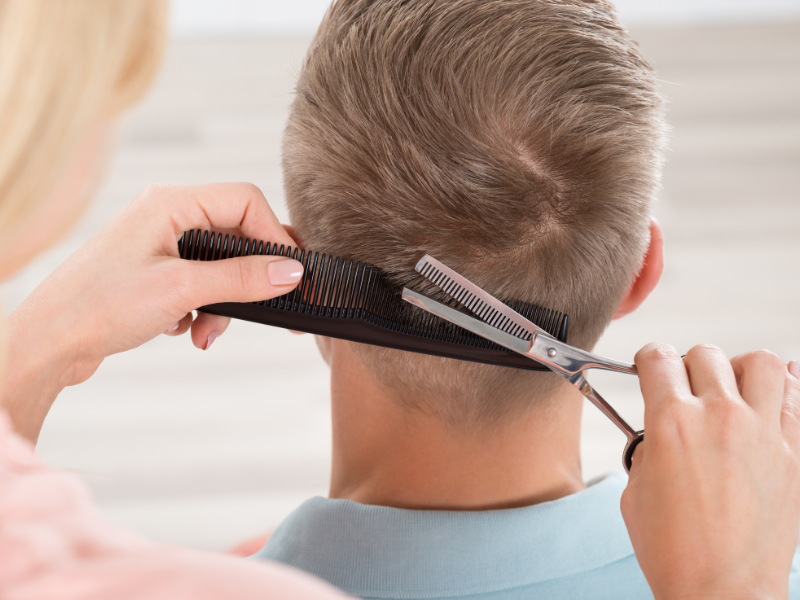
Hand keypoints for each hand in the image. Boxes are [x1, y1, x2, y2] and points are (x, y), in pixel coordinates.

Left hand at [2, 183, 303, 441]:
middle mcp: (166, 215)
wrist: (48, 343)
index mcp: (170, 203)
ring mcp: (160, 243)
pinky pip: (200, 283)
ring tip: (206, 332)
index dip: (274, 237)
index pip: (245, 202)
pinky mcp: (155, 271)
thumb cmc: (98, 307)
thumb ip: (242, 278)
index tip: (291, 274)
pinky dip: (202, 309)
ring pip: (220, 265)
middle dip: (247, 278)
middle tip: (268, 305)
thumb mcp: (181, 291)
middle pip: (236, 235)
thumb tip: (291, 271)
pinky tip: (183, 330)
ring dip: (223, 302)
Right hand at [622, 344, 799, 599]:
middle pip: (706, 355)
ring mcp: (764, 434)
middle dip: (690, 366)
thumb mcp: (635, 491)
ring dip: (741, 369)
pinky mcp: (795, 456)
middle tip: (687, 387)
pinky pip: (799, 401)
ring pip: (762, 363)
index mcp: (671, 423)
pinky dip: (788, 389)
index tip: (652, 369)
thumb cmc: (675, 551)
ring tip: (734, 388)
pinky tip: (774, 396)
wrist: (721, 591)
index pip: (659, 358)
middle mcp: (719, 418)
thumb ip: (648, 448)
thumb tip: (661, 432)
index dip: (650, 360)